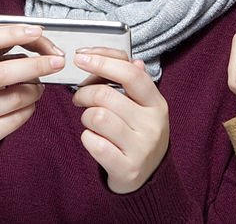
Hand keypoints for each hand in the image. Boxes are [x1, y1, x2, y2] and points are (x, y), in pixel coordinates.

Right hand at [0, 22, 64, 152]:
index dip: (12, 33)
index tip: (38, 31)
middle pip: (0, 73)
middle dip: (35, 65)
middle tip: (58, 61)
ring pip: (15, 99)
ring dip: (35, 90)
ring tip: (38, 85)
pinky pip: (17, 119)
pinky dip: (30, 108)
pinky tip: (28, 103)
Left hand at [72, 49, 168, 193]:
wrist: (148, 177)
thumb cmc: (139, 134)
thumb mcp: (144, 107)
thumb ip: (136, 83)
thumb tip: (135, 61)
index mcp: (157, 104)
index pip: (130, 74)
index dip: (103, 62)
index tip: (80, 57)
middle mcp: (152, 124)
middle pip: (106, 96)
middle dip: (84, 93)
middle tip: (79, 98)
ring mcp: (141, 148)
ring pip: (97, 117)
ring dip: (86, 117)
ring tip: (90, 121)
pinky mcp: (127, 168)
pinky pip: (94, 143)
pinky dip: (87, 138)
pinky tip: (93, 139)